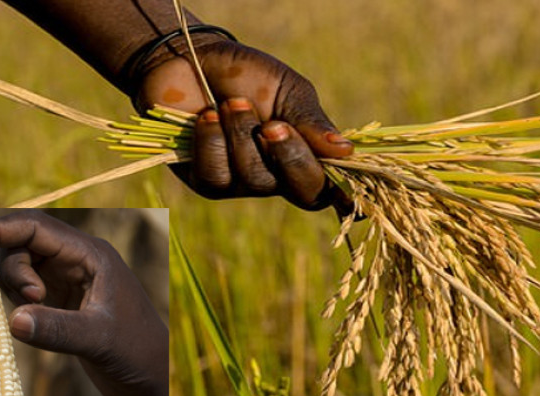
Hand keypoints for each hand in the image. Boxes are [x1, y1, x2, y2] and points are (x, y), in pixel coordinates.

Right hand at [0, 210, 168, 395]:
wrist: (149, 377)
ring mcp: (69, 278)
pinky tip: (26, 318)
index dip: (0, 230)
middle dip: (9, 265)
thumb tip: (13, 320)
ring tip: (34, 310)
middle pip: (23, 243)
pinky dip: (14, 296)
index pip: (37, 228)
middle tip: (27, 300)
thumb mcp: (97, 340)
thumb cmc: (134, 352)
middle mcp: (78, 259)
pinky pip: (24, 286)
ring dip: (12, 283)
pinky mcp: (61, 299)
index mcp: (92, 254)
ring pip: (21, 264)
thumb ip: (57, 330)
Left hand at [136, 40, 353, 209]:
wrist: (193, 60)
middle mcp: (277, 177)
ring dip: (243, 136)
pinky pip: (217, 175)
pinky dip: (213, 141)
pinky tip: (207, 116)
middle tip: (272, 123)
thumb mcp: (288, 91)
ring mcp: (242, 184)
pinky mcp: (206, 181)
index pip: (328, 187)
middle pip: (300, 190)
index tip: (342, 174)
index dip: (341, 191)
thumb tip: (346, 152)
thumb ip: (312, 123)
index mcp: (305, 155)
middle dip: (288, 153)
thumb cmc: (247, 74)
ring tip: (232, 103)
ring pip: (255, 180)